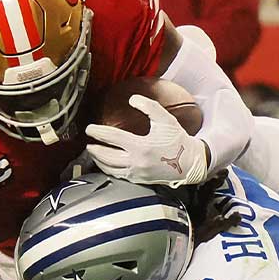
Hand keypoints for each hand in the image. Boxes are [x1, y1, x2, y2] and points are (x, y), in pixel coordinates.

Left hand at [85, 95, 208, 187]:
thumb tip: (132, 99)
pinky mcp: (140, 180)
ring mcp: (137, 173)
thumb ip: (148, 106)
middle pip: (106, 156)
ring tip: (94, 153)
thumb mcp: (165, 119)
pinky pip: (119, 176)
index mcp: (141, 146)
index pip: (112, 137)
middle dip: (94, 149)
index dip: (98, 132)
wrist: (190, 163)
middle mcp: (136, 162)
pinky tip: (107, 164)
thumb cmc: (178, 140)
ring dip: (99, 160)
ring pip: (110, 169)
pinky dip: (109, 169)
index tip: (89, 129)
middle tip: (88, 143)